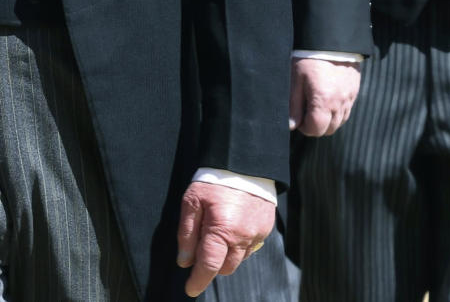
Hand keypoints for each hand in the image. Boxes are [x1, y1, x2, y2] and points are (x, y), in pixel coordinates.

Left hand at [176, 182, 274, 296]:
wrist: (243, 161)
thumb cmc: (214, 179)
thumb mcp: (191, 201)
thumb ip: (187, 233)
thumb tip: (184, 261)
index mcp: (222, 231)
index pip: (209, 266)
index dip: (198, 280)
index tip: (190, 289)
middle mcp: (242, 238)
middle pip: (225, 267)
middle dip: (212, 266)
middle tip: (200, 252)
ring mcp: (257, 235)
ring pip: (239, 259)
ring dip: (226, 256)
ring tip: (215, 234)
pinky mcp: (266, 229)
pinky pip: (250, 247)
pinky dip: (238, 245)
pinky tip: (231, 228)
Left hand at [288, 57, 360, 135]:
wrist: (330, 39)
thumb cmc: (308, 57)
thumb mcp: (295, 79)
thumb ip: (294, 105)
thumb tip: (291, 125)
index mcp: (323, 101)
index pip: (315, 129)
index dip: (304, 127)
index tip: (298, 118)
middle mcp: (339, 103)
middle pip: (329, 129)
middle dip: (316, 125)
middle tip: (305, 112)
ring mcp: (349, 98)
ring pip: (339, 121)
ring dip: (328, 119)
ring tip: (316, 104)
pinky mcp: (354, 91)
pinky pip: (347, 110)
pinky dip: (337, 111)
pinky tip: (327, 99)